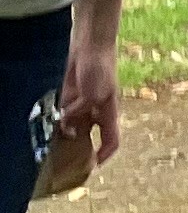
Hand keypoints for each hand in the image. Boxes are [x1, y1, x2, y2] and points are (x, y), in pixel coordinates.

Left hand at [56, 37, 115, 167]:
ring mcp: (83, 105)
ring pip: (73, 127)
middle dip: (79, 149)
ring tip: (52, 142)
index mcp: (109, 113)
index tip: (92, 166)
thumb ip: (82, 111)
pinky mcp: (70, 96)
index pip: (112, 141)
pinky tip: (50, 121)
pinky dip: (57, 119)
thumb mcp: (96, 93)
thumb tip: (67, 123)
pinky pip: (62, 114)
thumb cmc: (101, 68)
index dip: (104, 155)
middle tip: (65, 160)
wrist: (90, 45)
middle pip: (89, 137)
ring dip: (64, 134)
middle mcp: (97, 112)